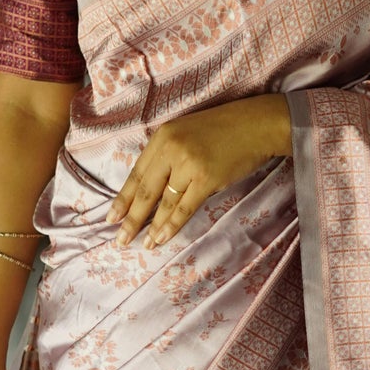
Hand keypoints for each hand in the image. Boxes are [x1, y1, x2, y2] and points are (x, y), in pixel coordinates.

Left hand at [107, 95, 292, 249]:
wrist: (257, 125)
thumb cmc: (223, 130)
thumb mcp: (186, 133)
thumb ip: (168, 156)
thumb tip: (152, 189)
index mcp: (162, 137)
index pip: (137, 173)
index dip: (123, 198)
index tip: (112, 217)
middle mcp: (171, 149)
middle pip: (145, 190)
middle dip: (131, 218)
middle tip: (120, 239)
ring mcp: (188, 164)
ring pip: (163, 202)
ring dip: (151, 226)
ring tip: (142, 244)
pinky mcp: (206, 179)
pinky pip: (184, 208)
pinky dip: (172, 225)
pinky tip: (162, 237)